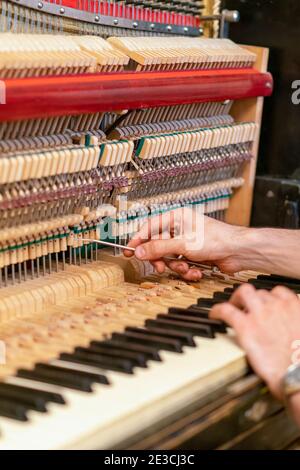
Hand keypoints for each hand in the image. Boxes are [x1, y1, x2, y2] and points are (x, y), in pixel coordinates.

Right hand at [124, 208, 250, 280]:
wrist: (239, 252)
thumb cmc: (217, 240)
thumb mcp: (183, 245)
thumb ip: (158, 248)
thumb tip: (138, 250)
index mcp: (177, 217)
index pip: (150, 227)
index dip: (138, 239)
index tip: (128, 250)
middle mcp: (181, 228)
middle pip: (159, 245)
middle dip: (161, 259)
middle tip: (159, 267)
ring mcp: (188, 242)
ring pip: (170, 258)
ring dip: (177, 267)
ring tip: (186, 268)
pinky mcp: (194, 255)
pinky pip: (181, 265)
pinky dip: (187, 271)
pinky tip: (196, 271)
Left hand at [210, 284, 299, 399]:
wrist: (299, 374)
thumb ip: (298, 323)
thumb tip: (293, 330)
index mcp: (295, 307)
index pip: (279, 292)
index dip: (270, 298)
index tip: (266, 304)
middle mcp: (277, 305)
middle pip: (260, 293)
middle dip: (253, 299)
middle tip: (247, 307)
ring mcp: (260, 314)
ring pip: (244, 292)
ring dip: (237, 298)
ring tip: (233, 306)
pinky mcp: (245, 326)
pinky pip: (226, 310)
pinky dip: (218, 310)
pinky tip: (215, 314)